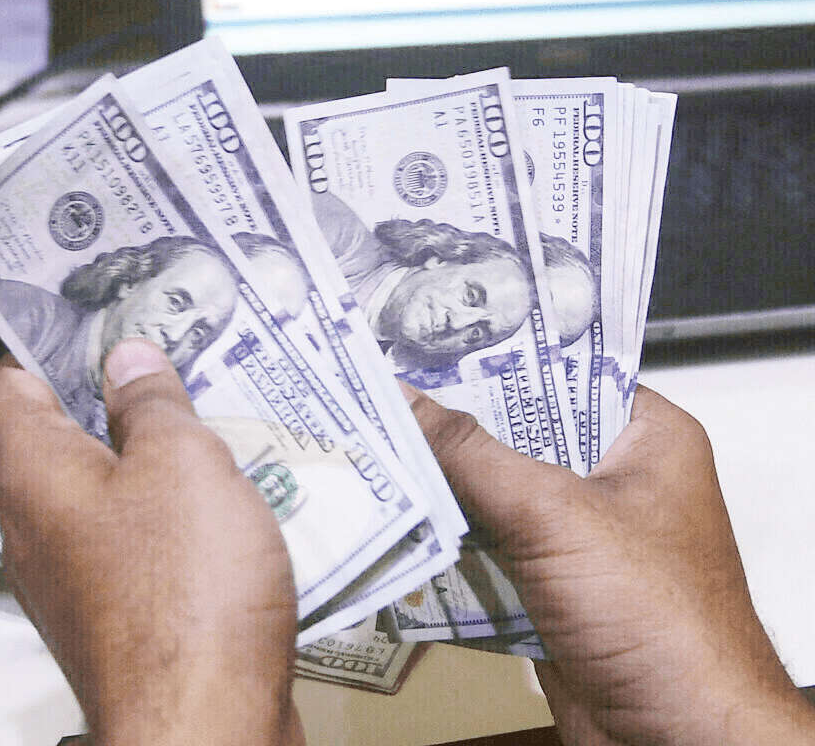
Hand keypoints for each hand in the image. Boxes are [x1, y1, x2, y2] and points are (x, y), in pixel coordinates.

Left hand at [0, 339, 304, 745]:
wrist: (205, 720)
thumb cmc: (186, 590)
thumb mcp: (181, 463)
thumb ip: (153, 403)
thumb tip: (129, 361)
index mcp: (35, 473)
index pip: (9, 382)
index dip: (51, 343)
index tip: (106, 319)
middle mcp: (40, 524)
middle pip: (64, 434)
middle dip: (120, 396)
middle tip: (179, 365)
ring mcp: (78, 573)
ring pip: (108, 488)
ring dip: (156, 457)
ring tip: (214, 425)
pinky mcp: (121, 610)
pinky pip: (137, 537)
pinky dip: (172, 511)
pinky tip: (225, 501)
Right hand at [404, 384, 814, 744]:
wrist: (675, 739)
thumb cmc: (659, 618)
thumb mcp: (554, 514)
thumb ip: (473, 456)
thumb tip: (410, 404)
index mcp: (646, 436)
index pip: (559, 374)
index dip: (492, 362)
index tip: (426, 348)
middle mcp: (616, 478)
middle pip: (520, 436)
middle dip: (455, 429)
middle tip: (387, 400)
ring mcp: (583, 534)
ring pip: (500, 494)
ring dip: (448, 487)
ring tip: (380, 451)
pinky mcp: (553, 583)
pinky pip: (492, 546)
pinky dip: (453, 541)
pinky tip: (402, 520)